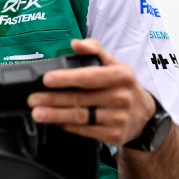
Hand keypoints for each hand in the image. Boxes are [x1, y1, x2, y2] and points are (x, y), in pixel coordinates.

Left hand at [26, 39, 155, 145]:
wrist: (145, 115)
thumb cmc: (123, 86)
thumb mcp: (115, 64)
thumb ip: (94, 50)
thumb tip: (76, 43)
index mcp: (121, 76)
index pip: (89, 77)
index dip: (66, 78)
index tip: (46, 79)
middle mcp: (121, 97)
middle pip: (80, 99)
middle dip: (52, 99)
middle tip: (33, 99)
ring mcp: (119, 118)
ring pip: (80, 117)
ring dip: (55, 116)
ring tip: (37, 113)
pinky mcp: (114, 135)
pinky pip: (85, 131)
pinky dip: (67, 126)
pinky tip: (54, 123)